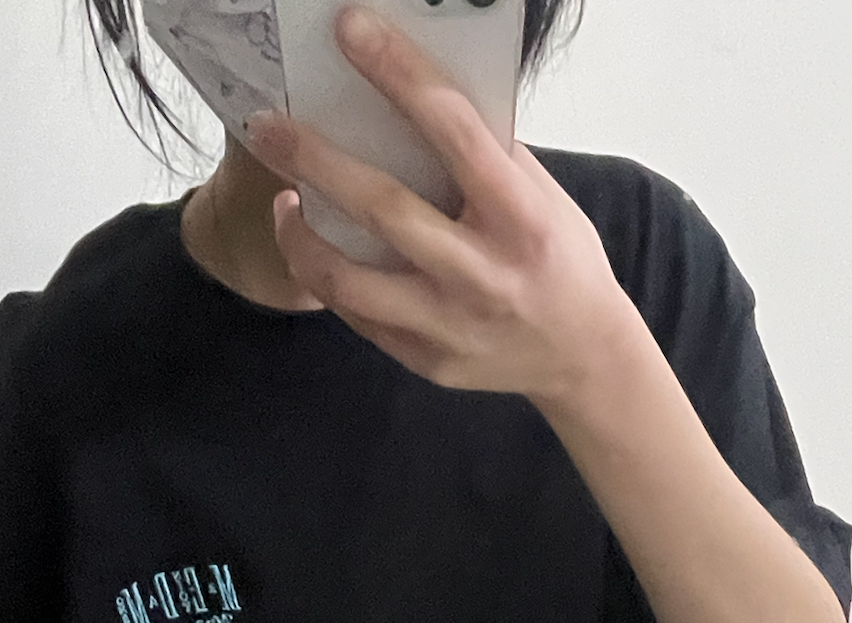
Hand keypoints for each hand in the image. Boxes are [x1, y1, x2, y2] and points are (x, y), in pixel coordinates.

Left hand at [243, 5, 640, 404]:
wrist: (584, 358)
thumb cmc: (561, 259)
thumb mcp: (543, 197)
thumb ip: (490, 156)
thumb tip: (420, 97)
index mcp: (520, 216)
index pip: (455, 130)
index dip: (398, 73)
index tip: (351, 30)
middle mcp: (484, 273)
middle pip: (383, 208)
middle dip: (314, 161)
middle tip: (267, 127)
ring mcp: (452, 325)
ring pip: (351, 281)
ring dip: (301, 239)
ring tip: (284, 203)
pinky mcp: (428, 360)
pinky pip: (359, 318)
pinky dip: (327, 280)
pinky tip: (314, 251)